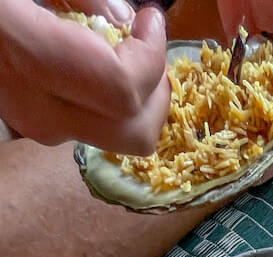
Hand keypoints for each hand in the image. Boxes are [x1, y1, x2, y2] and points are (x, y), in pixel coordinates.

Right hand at [0, 0, 168, 153]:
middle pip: (134, 133)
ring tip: (126, 54)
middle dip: (157, 94)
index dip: (151, 58)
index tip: (149, 21)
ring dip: (139, 101)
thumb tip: (124, 19)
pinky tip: (97, 65)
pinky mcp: (36, 129)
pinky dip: (113, 103)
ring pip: (118, 137)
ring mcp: (38, 126)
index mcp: (32, 58)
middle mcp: (40, 109)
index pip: (122, 89)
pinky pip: (94, 127)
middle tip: (149, 46)